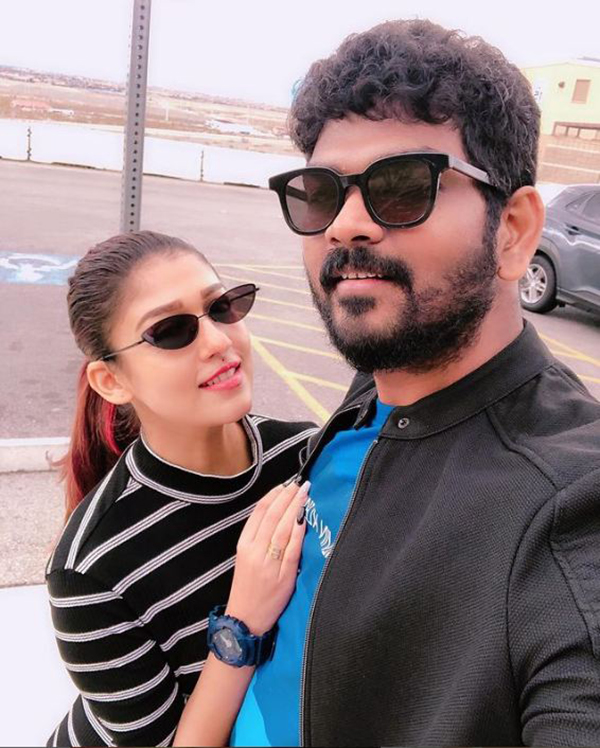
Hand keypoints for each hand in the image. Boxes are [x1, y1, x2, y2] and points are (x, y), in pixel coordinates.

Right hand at [225, 480, 309, 634]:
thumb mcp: (245, 558)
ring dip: (294, 508)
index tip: (284, 484)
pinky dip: (298, 533)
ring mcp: (268, 564)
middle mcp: (254, 552)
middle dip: (287, 497)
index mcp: (243, 545)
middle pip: (272, 517)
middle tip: (299, 484)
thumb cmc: (247, 587)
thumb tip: (279, 514)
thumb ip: (259, 538)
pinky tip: (304, 519)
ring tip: (304, 494)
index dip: (273, 496)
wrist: (245, 620)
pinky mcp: (282, 577)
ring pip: (282, 529)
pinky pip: (292, 550)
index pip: (259, 513)